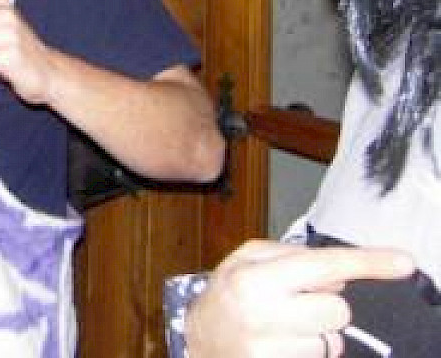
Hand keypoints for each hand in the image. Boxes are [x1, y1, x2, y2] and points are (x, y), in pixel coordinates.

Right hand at [186, 239, 414, 356]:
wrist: (198, 339)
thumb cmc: (229, 293)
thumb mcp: (246, 258)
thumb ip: (291, 255)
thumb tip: (338, 274)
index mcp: (254, 279)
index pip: (323, 267)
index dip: (367, 263)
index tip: (404, 262)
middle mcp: (263, 316)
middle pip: (338, 309)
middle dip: (327, 303)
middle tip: (299, 301)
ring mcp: (270, 351)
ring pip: (333, 341)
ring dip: (318, 332)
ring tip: (286, 325)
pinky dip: (309, 351)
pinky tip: (283, 343)